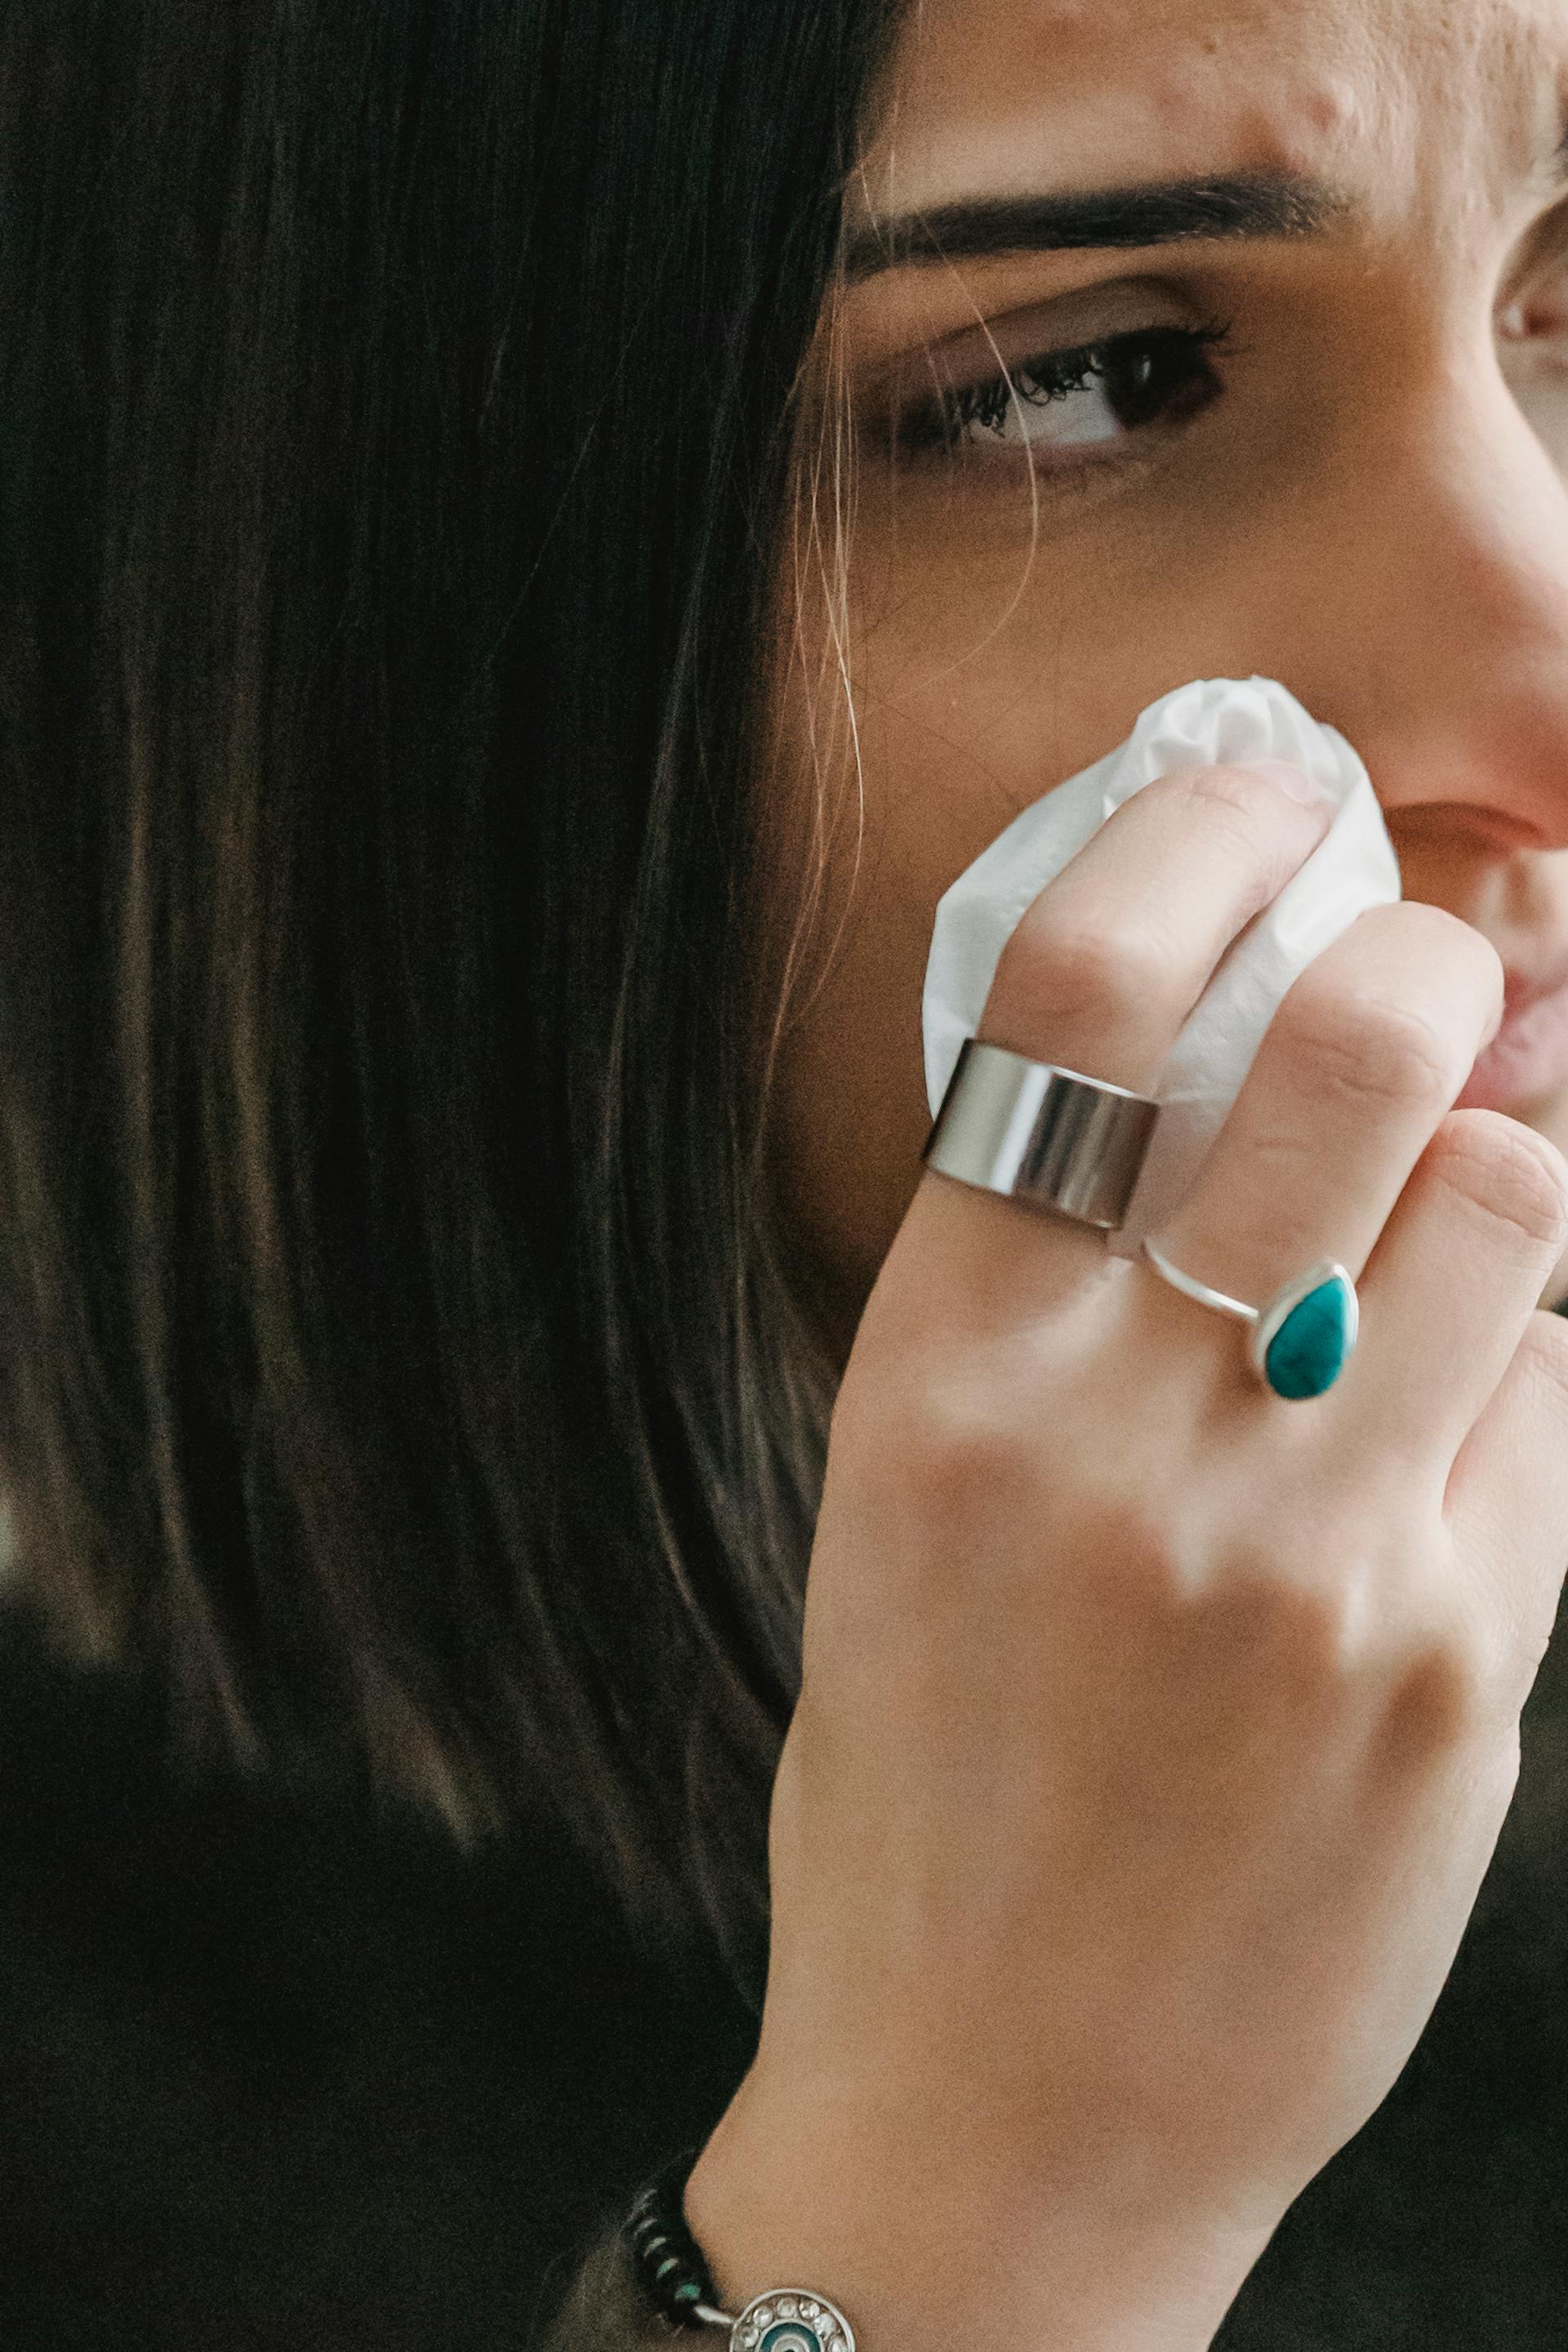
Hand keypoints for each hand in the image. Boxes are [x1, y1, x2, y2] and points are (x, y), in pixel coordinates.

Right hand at [687, 763, 1567, 2350]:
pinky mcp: (1458, 1664)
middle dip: (1414, 966)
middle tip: (1404, 991)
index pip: (1072, 1002)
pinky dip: (1516, 1365)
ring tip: (1420, 1265)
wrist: (1007, 2113)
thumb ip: (1041, 1287)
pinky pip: (1552, 1396)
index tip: (1264, 790)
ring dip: (1484, 1180)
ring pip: (1506, 1197)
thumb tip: (1214, 1060)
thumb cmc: (930, 1791)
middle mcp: (1122, 1439)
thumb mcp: (907, 1510)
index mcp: (937, 1381)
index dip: (1190, 837)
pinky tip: (1438, 1445)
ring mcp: (1309, 1552)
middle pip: (1361, 1045)